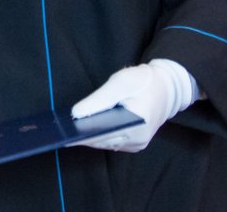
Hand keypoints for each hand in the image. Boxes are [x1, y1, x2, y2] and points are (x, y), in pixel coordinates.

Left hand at [71, 59, 198, 151]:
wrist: (167, 88)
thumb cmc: (142, 82)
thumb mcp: (119, 84)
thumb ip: (98, 100)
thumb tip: (75, 114)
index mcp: (138, 124)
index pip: (103, 134)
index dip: (81, 134)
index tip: (63, 133)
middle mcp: (139, 139)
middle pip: (103, 140)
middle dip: (82, 135)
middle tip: (59, 130)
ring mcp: (138, 143)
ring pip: (107, 142)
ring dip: (89, 136)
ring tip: (66, 129)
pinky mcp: (135, 142)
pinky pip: (113, 141)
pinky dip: (99, 135)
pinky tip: (83, 128)